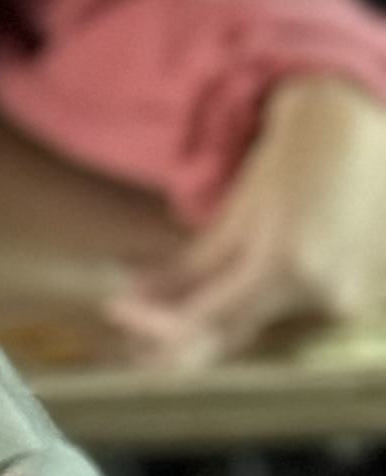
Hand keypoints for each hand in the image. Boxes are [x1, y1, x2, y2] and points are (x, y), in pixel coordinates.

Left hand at [109, 76, 385, 363]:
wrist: (357, 136)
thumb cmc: (291, 159)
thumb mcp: (236, 213)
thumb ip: (190, 266)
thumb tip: (138, 296)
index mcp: (286, 266)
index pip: (207, 319)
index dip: (155, 323)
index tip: (117, 310)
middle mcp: (317, 293)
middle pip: (230, 336)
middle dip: (174, 339)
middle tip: (130, 331)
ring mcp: (336, 300)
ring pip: (252, 329)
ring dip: (204, 328)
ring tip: (157, 316)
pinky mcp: (343, 299)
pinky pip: (276, 317)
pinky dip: (239, 312)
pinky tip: (207, 302)